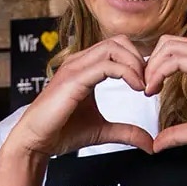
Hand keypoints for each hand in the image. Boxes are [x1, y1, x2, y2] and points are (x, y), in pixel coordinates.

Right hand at [6, 37, 153, 158]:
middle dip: (140, 59)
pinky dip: (128, 73)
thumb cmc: (61, 132)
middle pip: (119, 41)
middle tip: (150, 84)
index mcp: (85, 67)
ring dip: (136, 64)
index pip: (118, 48)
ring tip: (144, 87)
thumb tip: (150, 144)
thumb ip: (127, 132)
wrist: (36, 141)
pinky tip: (136, 89)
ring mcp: (75, 68)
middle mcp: (79, 62)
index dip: (139, 63)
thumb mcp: (103, 131)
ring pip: (114, 47)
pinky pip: (107, 65)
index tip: (150, 86)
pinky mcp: (74, 79)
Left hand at [143, 36, 186, 151]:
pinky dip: (160, 72)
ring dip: (152, 67)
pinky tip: (155, 89)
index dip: (154, 66)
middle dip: (149, 63)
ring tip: (147, 89)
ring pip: (169, 47)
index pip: (172, 50)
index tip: (147, 89)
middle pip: (167, 43)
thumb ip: (178, 134)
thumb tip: (157, 145)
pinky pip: (177, 59)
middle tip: (143, 87)